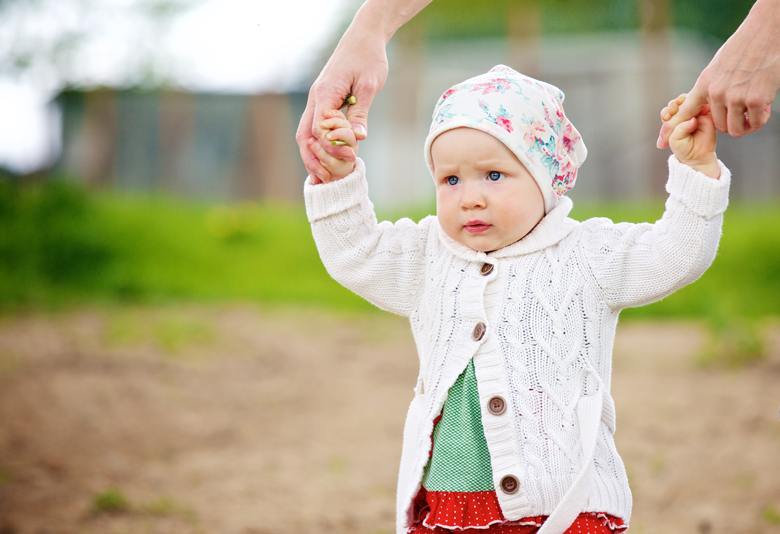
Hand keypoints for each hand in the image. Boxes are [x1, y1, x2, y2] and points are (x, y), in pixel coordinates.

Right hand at [295, 22, 387, 183]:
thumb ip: (361, 113)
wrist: (364, 38)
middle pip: (305, 136)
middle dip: (313, 159)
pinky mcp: (323, 102)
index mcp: (325, 93)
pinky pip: (314, 128)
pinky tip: (327, 160)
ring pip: (306, 134)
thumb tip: (358, 139)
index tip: (350, 159)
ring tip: (324, 177)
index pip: (319, 129)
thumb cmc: (368, 59)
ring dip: (313, 156)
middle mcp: (316, 98)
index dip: (332, 148)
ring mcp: (317, 101)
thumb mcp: (369, 86)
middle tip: (328, 179)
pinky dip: (318, 146)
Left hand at [657, 0, 779, 147]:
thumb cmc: (741, 48)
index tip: (660, 143)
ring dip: (745, 126)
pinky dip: (759, 120)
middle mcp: (717, 93)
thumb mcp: (716, 66)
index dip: (670, 130)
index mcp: (704, 84)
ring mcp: (737, 97)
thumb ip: (709, 86)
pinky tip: (764, 109)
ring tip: (751, 116)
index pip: (684, 112)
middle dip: (728, 125)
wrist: (764, 34)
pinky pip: (755, 122)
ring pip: (735, 129)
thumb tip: (705, 100)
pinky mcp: (757, 99)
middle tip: (740, 117)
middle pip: (718, 126)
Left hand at [662, 94, 719, 178]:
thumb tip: (694, 119)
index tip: (668, 116)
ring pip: (693, 100)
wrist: (698, 157)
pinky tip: (701, 111)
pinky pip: (707, 105)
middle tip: (675, 110)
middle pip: (680, 101)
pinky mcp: (709, 114)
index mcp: (673, 120)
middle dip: (677, 103)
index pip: (669, 109)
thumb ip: (680, 128)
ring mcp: (696, 113)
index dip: (668, 110)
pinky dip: (704, 105)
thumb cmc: (684, 149)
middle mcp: (684, 114)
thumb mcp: (675, 139)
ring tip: (689, 112)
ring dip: (690, 101)